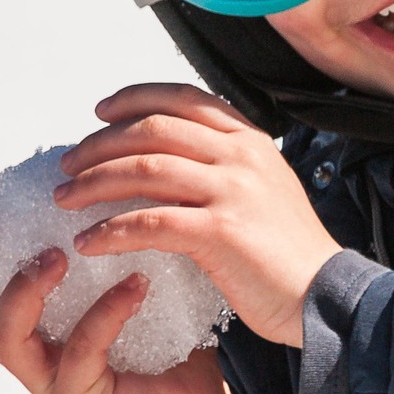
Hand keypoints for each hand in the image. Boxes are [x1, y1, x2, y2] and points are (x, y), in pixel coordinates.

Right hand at [0, 213, 251, 393]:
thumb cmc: (168, 344)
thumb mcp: (131, 288)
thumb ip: (111, 250)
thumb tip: (114, 179)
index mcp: (35, 333)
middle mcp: (33, 359)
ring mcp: (54, 384)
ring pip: (10, 338)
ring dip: (28, 290)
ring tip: (61, 254)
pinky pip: (80, 354)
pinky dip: (104, 314)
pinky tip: (136, 284)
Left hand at [53, 83, 341, 348]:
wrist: (327, 295)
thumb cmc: (292, 255)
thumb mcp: (265, 191)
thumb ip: (226, 169)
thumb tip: (169, 166)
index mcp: (251, 141)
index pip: (183, 98)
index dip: (136, 99)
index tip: (101, 112)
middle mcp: (241, 155)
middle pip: (153, 129)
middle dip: (100, 144)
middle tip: (69, 164)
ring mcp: (232, 190)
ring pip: (145, 168)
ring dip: (94, 183)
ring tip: (66, 200)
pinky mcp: (221, 231)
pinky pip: (149, 221)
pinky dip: (110, 230)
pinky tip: (88, 242)